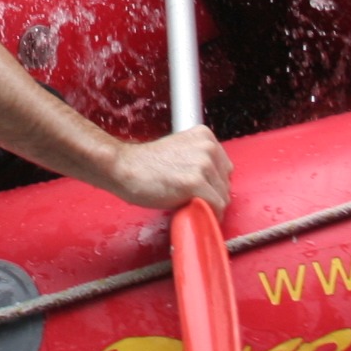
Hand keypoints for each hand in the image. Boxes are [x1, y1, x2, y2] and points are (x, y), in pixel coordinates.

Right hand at [105, 125, 231, 213]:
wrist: (124, 168)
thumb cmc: (146, 164)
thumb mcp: (180, 151)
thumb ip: (199, 160)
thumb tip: (216, 182)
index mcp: (204, 136)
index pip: (224, 168)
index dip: (211, 183)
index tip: (196, 188)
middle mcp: (207, 147)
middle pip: (226, 184)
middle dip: (210, 194)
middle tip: (188, 195)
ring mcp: (202, 165)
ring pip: (222, 198)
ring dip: (206, 206)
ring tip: (184, 201)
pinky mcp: (195, 183)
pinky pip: (215, 208)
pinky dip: (206, 215)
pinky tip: (189, 210)